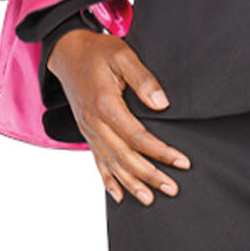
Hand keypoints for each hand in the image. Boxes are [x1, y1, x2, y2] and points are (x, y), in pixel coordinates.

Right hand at [47, 29, 190, 205]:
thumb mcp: (123, 55)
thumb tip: (162, 103)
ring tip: (150, 199)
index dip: (160, 152)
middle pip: (125, 156)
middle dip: (150, 175)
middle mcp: (94, 123)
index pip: (137, 137)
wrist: (67, 52)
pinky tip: (118, 195)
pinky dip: (108, 180)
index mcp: (105, 104)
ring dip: (131, 183)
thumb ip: (143, 79)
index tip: (182, 162)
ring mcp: (88, 130)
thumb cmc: (97, 52)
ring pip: (111, 164)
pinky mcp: (86, 132)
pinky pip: (96, 161)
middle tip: (172, 188)